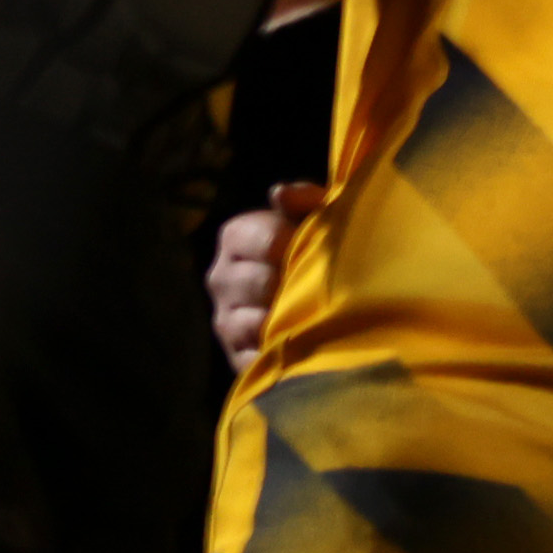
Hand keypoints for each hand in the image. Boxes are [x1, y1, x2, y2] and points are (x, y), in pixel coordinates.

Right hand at [207, 183, 312, 371]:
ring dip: (292, 320)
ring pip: (256, 321)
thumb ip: (306, 201)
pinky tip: (308, 348)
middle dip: (298, 286)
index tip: (329, 252)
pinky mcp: (237, 355)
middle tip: (331, 290)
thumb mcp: (319, 219)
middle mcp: (222, 277)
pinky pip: (256, 358)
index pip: (267, 239)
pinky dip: (283, 353)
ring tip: (321, 318)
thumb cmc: (321, 252)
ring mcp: (226, 319)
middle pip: (261, 282)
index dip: (303, 246)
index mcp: (237, 236)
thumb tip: (282, 194)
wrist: (323, 307)